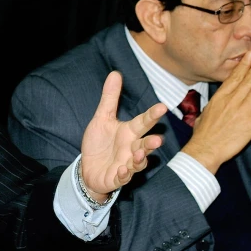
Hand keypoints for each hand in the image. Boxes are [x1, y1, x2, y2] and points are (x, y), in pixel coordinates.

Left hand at [80, 71, 166, 201]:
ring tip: (138, 153)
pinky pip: (123, 177)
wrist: (88, 169)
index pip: (143, 122)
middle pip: (145, 145)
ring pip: (138, 163)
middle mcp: (131, 148)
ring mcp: (126, 164)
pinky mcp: (117, 178)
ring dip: (140, 159)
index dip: (152, 115)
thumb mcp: (102, 118)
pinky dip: (124, 174)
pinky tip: (122, 170)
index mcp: (129, 132)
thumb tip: (115, 73)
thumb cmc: (100, 143)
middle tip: (157, 139)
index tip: (162, 106)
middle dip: (152, 143)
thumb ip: (110, 98)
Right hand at [182, 48, 250, 173]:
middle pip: (248, 78)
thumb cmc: (201, 136)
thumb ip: (210, 107)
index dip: (245, 65)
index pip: (235, 77)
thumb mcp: (203, 116)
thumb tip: (210, 105)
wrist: (204, 150)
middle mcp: (231, 101)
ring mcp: (242, 111)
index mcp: (219, 98)